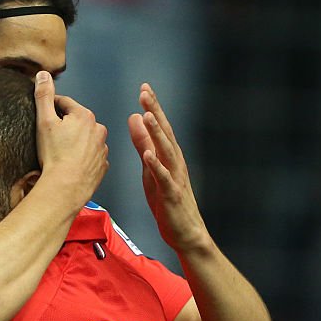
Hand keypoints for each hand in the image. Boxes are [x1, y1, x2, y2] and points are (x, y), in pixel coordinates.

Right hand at [35, 71, 108, 208]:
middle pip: (76, 122)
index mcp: (85, 116)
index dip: (51, 108)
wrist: (66, 188)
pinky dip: (81, 159)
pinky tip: (70, 165)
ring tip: (60, 154)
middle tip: (50, 139)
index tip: (43, 116)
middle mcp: (98, 130)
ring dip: (75, 143)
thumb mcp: (44, 121)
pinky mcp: (102, 166)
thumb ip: (43, 96)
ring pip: (85, 140)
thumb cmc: (55, 156)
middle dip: (64, 127)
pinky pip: (90, 157)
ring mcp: (102, 149)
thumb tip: (43, 75)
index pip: (64, 103)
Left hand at [128, 84, 209, 253]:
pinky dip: (156, 166)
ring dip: (157, 133)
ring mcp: (175, 178)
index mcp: (168, 156)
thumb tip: (134, 117)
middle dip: (155, 111)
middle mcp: (175, 162)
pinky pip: (164, 178)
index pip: (160, 127)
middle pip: (165, 133)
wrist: (185, 232)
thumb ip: (143, 144)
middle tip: (145, 92)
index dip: (153, 107)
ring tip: (147, 115)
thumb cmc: (167, 200)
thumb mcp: (150, 169)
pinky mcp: (172, 195)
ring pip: (166, 151)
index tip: (144, 87)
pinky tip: (148, 154)